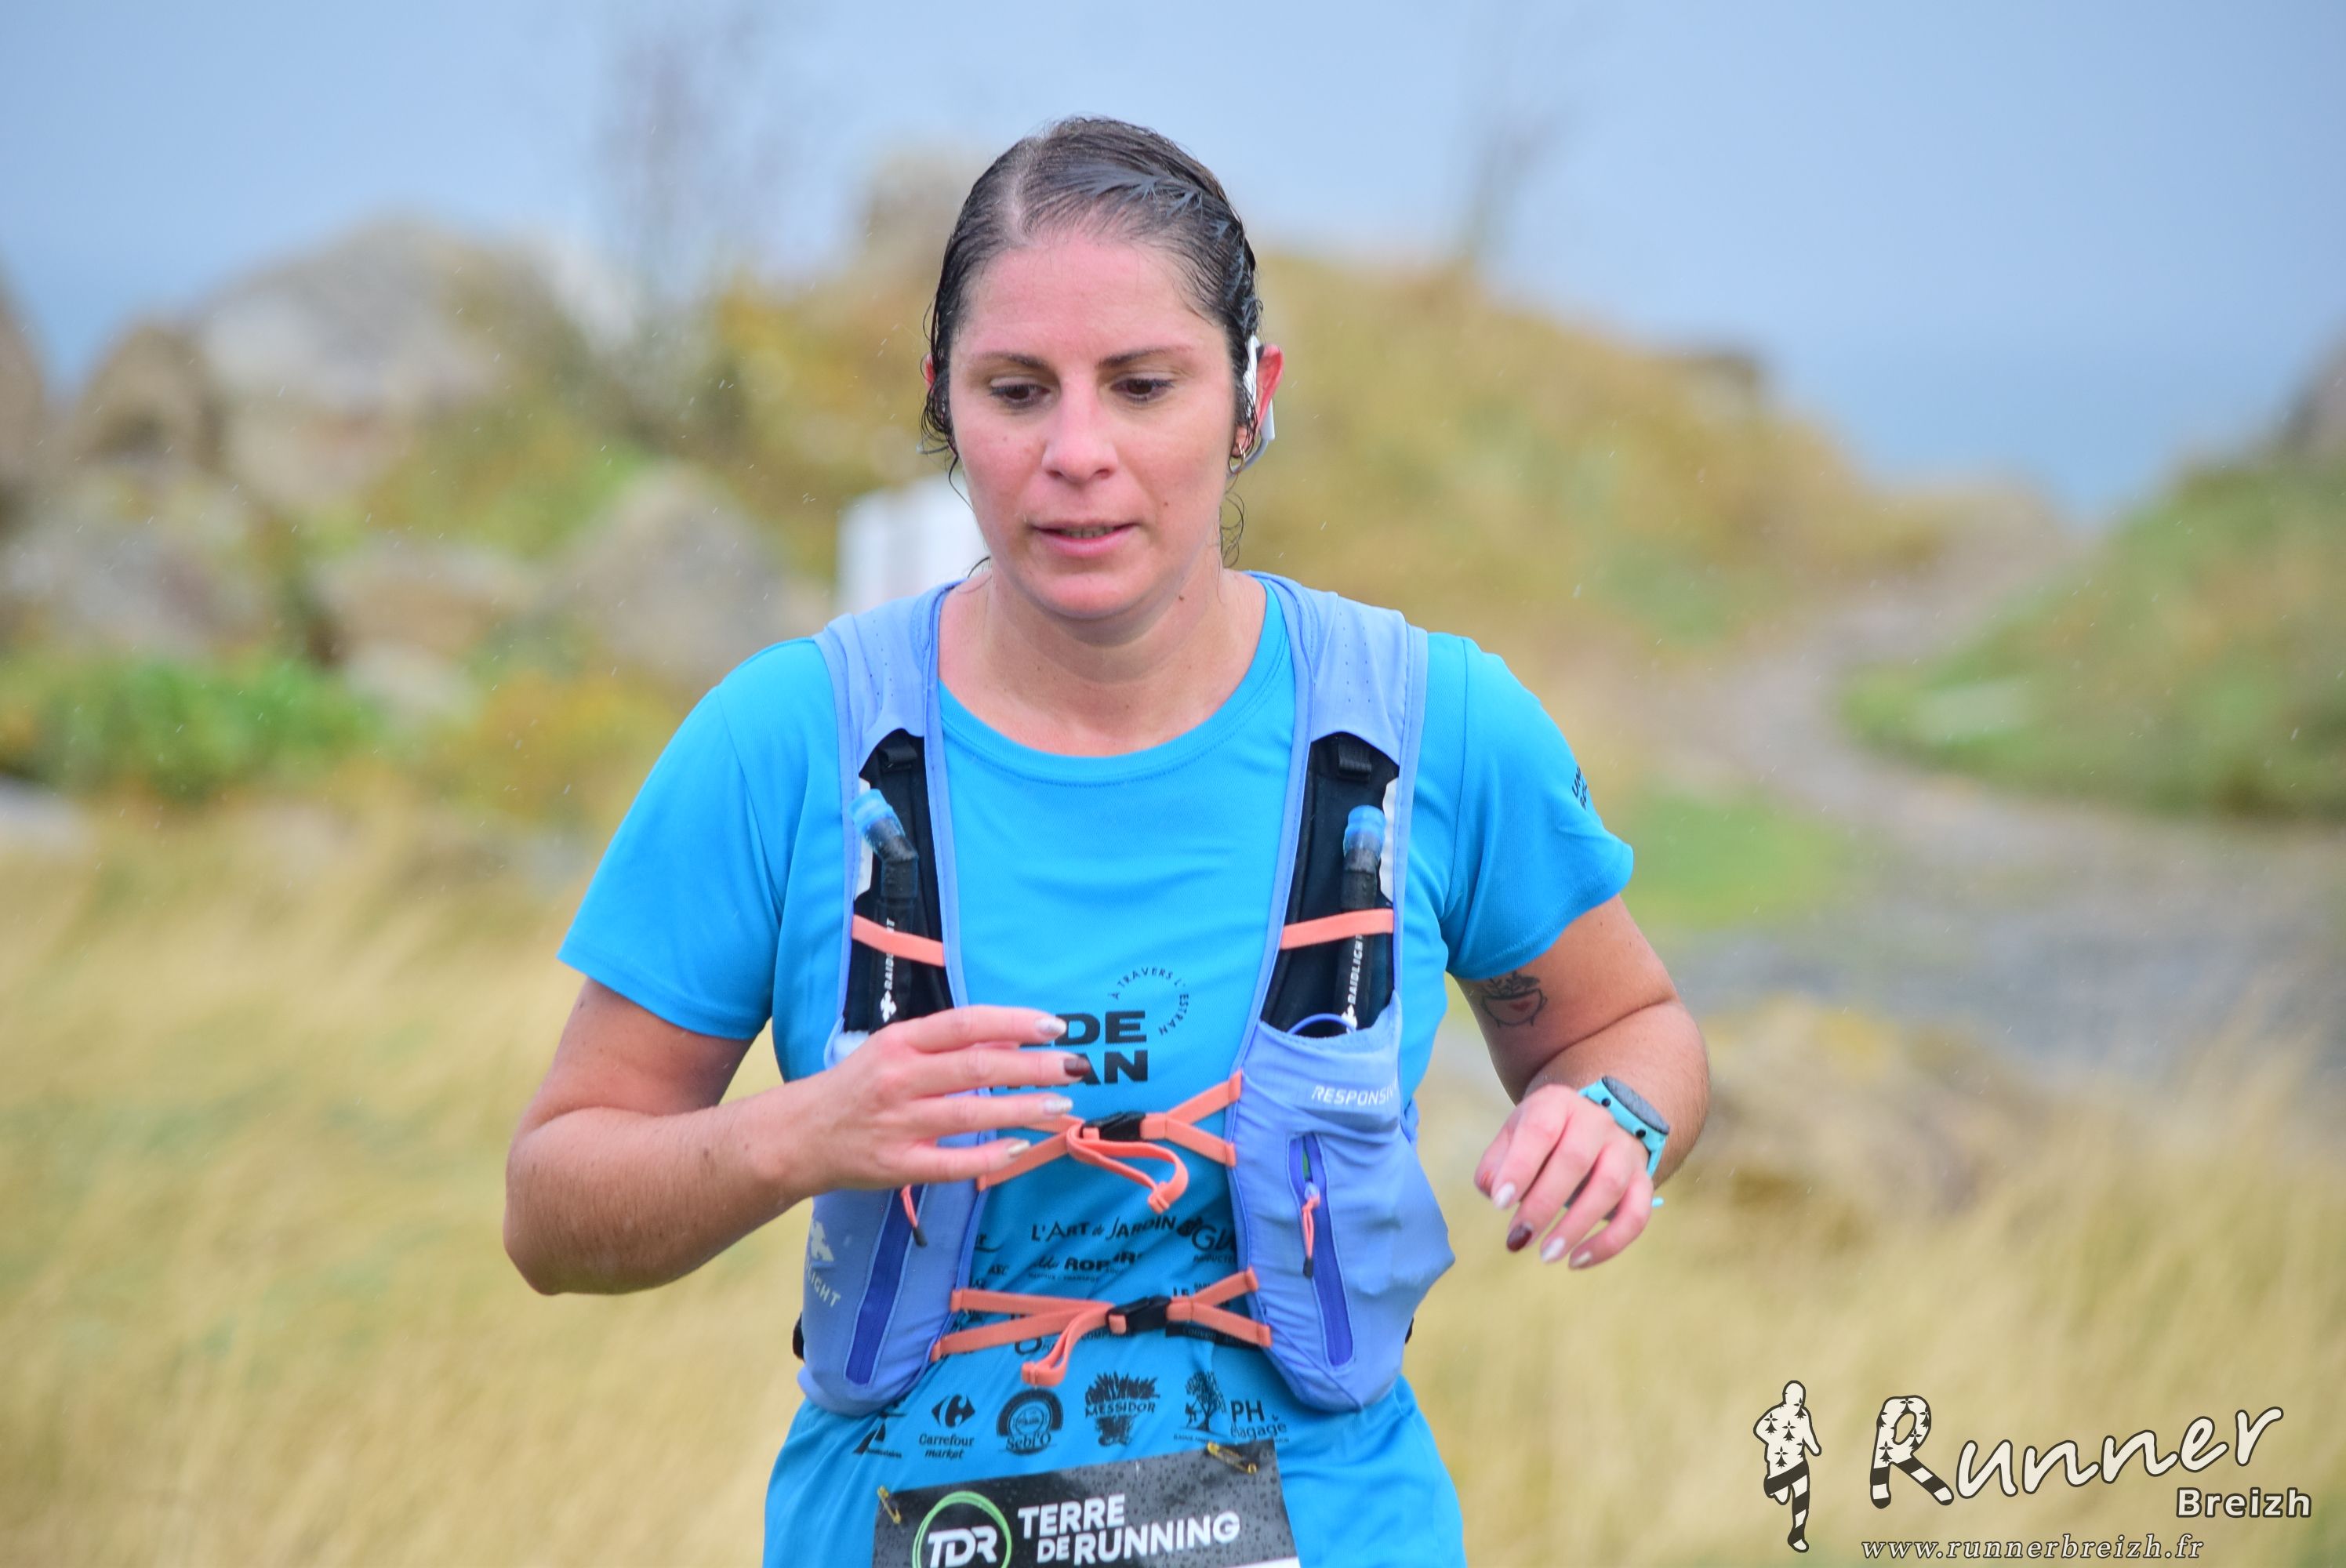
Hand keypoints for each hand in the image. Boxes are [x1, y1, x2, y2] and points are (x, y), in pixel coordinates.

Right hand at [777, 1006, 1086, 1194]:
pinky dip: (990, 1156)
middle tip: (1076, 1067)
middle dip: (1034, 1067)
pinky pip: (952, 1163)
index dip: (1012, 1023)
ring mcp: (898, 1125)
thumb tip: (1010, 1038)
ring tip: (1062, 1106)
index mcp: (899, 1043)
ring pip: (972, 1114)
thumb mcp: (892, 1050)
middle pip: (977, 1068)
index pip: (964, 1024)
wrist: (799, 1135)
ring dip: (1024, 1109)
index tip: (1055, 1026)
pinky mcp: (897, 1165)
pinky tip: (1022, 1148)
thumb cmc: (857, 1085)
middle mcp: (899, 1080)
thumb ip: (944, 1045)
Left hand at [1472, 1081, 1654, 1267]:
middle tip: (1518, 1237)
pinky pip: (1637, 1214)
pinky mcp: (1643, 1180)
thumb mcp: (1515, 1136)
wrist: (1591, 1126)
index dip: (1520, 1167)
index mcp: (1557, 1104)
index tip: (1499, 1202)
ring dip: (1576, 1225)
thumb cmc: (1544, 1137)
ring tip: (1546, 1255)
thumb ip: (1496, 1162)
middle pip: (1575, 1159)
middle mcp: (1596, 1121)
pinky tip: (1578, 1261)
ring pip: (1609, 1186)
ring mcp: (1624, 1150)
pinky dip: (1610, 1242)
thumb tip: (1492, 1191)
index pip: (1540, 1130)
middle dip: (1544, 1203)